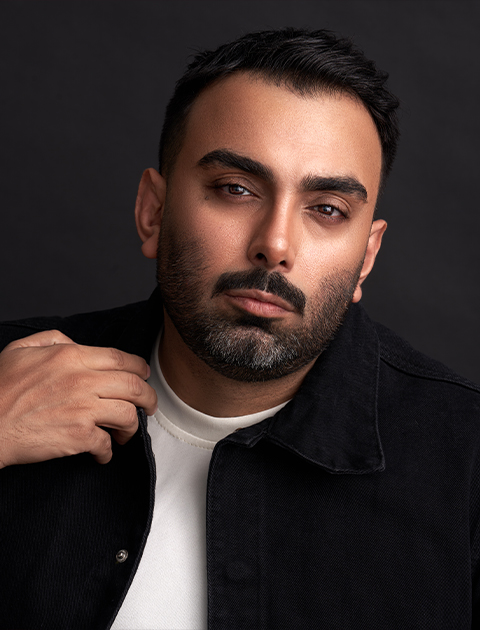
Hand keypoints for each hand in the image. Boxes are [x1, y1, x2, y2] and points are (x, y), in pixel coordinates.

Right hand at [0, 330, 156, 467]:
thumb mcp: (22, 349)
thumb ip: (53, 340)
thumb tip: (75, 344)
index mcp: (71, 356)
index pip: (121, 358)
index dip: (139, 368)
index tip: (145, 375)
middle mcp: (82, 380)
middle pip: (134, 386)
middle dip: (148, 397)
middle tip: (149, 406)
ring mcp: (83, 408)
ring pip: (129, 414)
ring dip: (132, 426)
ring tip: (124, 433)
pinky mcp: (78, 436)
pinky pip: (106, 444)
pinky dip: (107, 452)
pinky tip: (102, 454)